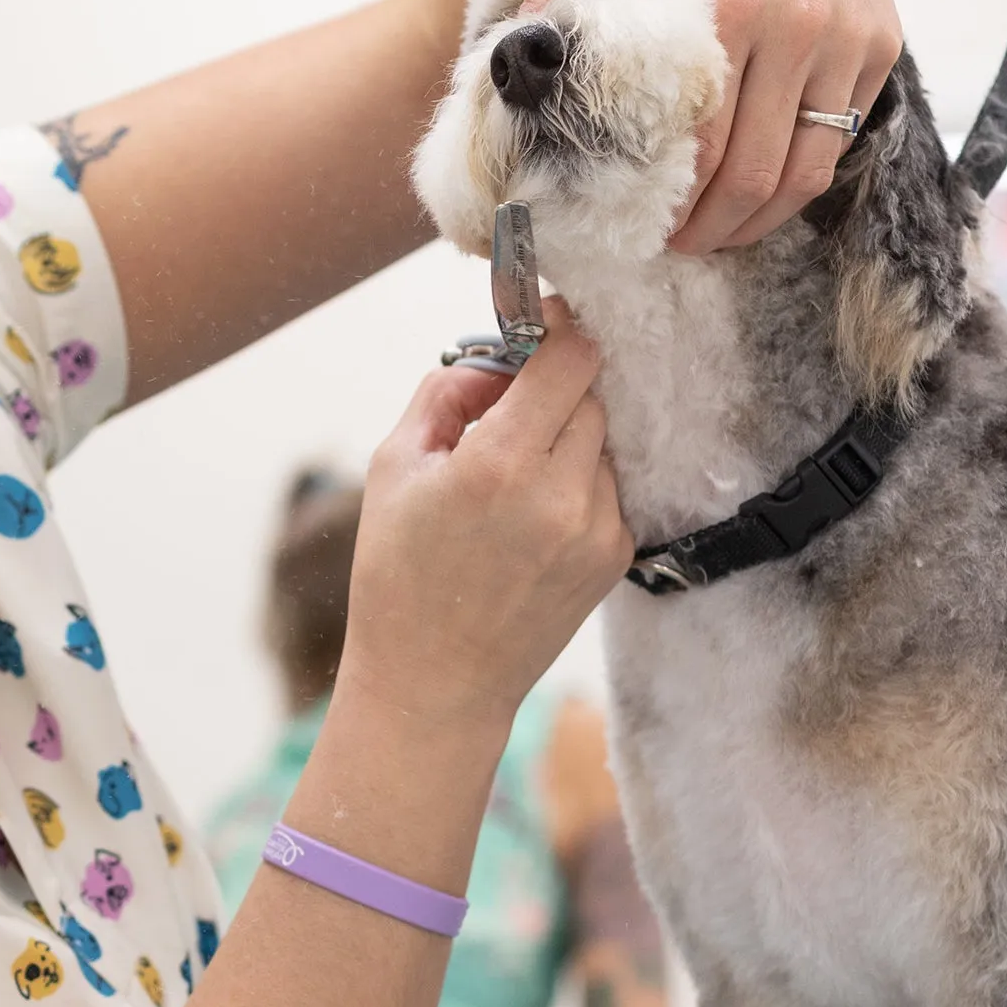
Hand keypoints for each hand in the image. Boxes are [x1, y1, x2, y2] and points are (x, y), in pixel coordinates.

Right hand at [341, 304, 633, 729]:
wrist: (434, 683)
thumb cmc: (398, 577)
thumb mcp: (392, 470)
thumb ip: (444, 393)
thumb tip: (492, 360)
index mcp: (501, 463)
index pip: (571, 358)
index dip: (559, 329)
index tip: (543, 323)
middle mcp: (562, 493)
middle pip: (591, 393)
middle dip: (552, 389)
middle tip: (504, 413)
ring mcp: (597, 530)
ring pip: (602, 442)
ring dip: (565, 440)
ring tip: (509, 482)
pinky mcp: (614, 558)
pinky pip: (609, 488)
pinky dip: (576, 484)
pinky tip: (529, 520)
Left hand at [520, 0, 900, 253]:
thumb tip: (505, 70)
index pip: (697, 144)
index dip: (664, 205)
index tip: (631, 232)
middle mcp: (802, 21)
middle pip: (751, 173)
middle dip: (705, 228)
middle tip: (665, 247)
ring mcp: (850, 34)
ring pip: (806, 169)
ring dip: (756, 220)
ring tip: (710, 235)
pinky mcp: (880, 39)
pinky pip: (841, 137)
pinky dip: (799, 179)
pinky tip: (755, 192)